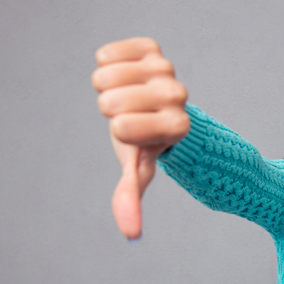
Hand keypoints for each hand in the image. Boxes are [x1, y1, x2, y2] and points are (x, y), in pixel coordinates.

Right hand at [92, 38, 189, 238]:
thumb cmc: (146, 143)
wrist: (156, 107)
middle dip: (110, 110)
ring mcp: (166, 69)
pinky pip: (107, 53)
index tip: (138, 133)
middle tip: (133, 114)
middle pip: (109, 101)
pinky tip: (127, 75)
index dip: (119, 132)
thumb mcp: (137, 169)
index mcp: (177, 127)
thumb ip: (131, 198)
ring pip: (105, 75)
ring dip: (109, 88)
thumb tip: (131, 236)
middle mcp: (178, 96)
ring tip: (131, 95)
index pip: (121, 127)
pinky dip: (107, 66)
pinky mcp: (151, 48)